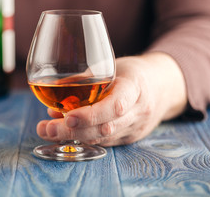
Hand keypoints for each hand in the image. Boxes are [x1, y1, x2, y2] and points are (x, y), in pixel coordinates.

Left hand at [36, 53, 187, 145]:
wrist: (163, 87)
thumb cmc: (133, 73)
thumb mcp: (113, 66)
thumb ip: (87, 78)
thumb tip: (56, 94)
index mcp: (136, 87)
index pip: (115, 106)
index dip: (91, 115)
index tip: (68, 117)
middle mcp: (139, 111)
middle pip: (106, 128)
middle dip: (72, 131)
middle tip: (46, 128)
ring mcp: (137, 127)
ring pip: (103, 139)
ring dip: (73, 137)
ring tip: (47, 131)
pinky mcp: (130, 137)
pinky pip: (105, 142)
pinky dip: (83, 137)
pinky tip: (64, 133)